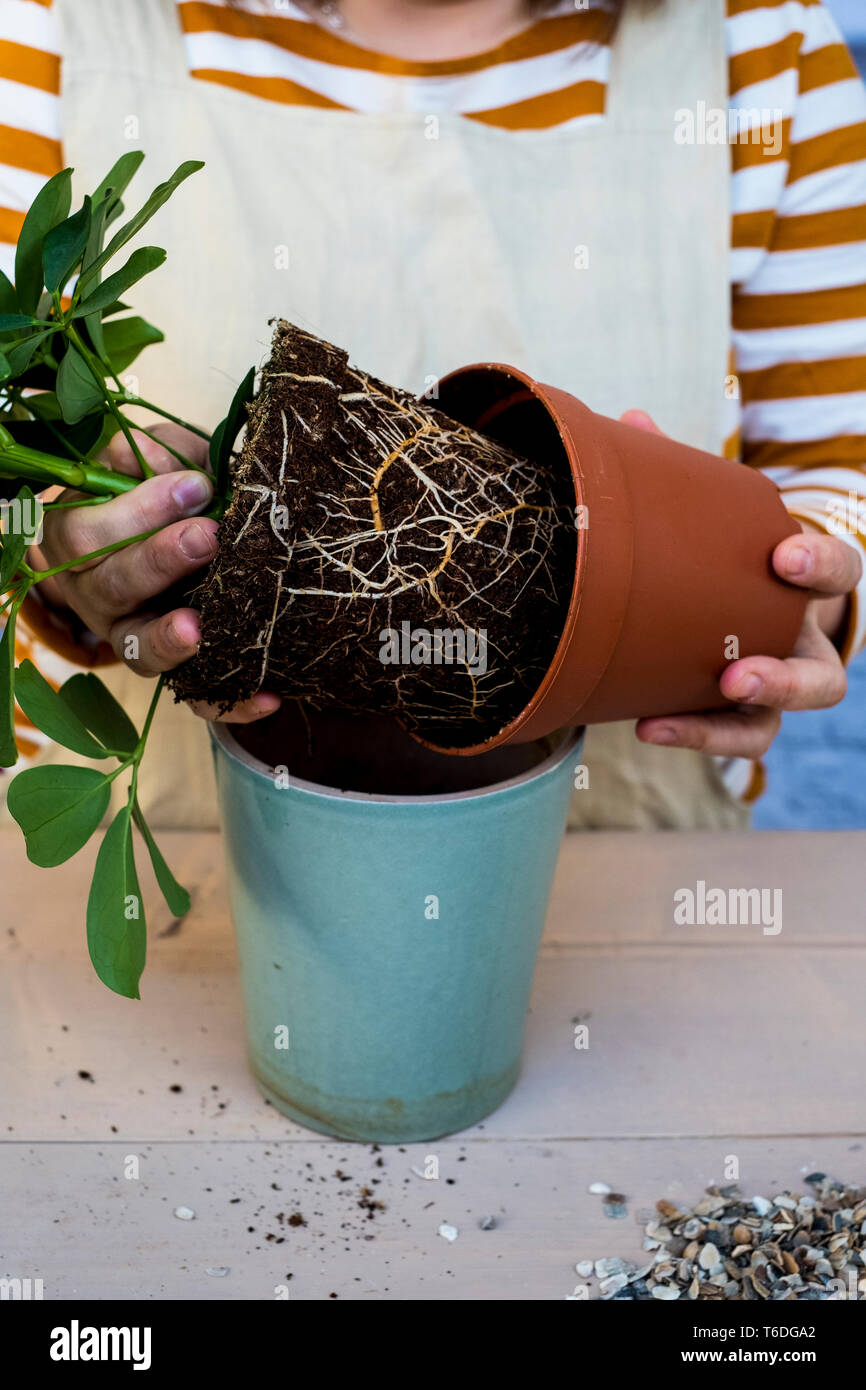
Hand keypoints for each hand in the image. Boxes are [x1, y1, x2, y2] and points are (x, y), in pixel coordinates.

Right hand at [31, 423, 280, 723]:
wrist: (179, 538)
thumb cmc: (161, 494)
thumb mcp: (156, 464)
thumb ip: (161, 456)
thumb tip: (178, 467)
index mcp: (80, 542)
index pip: (88, 534)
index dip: (139, 510)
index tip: (196, 485)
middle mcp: (98, 598)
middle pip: (113, 588)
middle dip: (160, 561)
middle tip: (208, 537)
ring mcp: (134, 640)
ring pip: (141, 652)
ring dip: (171, 640)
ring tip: (200, 628)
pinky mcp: (177, 672)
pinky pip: (196, 698)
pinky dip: (231, 701)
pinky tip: (269, 697)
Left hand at [619, 410, 860, 759]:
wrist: (736, 605)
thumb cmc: (729, 556)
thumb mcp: (718, 519)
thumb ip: (683, 478)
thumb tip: (632, 422)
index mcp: (807, 586)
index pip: (841, 574)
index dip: (821, 566)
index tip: (783, 556)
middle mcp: (801, 645)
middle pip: (821, 679)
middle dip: (783, 679)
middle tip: (737, 673)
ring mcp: (772, 692)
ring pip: (774, 725)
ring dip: (731, 725)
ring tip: (677, 716)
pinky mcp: (737, 720)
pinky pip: (726, 739)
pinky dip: (691, 734)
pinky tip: (644, 725)